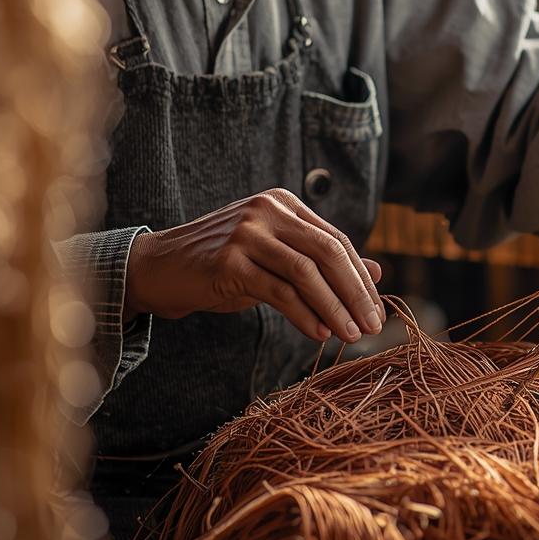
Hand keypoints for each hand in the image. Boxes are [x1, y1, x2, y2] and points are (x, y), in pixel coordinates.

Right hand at [124, 189, 384, 342]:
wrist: (160, 267)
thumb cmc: (222, 263)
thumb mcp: (276, 256)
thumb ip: (322, 261)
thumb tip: (378, 273)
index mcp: (283, 203)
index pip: (335, 240)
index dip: (360, 277)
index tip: (376, 310)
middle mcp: (267, 210)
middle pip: (327, 252)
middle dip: (355, 293)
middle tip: (372, 326)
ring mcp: (247, 233)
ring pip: (306, 272)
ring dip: (335, 308)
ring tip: (351, 335)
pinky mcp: (229, 261)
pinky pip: (279, 292)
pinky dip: (305, 315)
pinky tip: (319, 333)